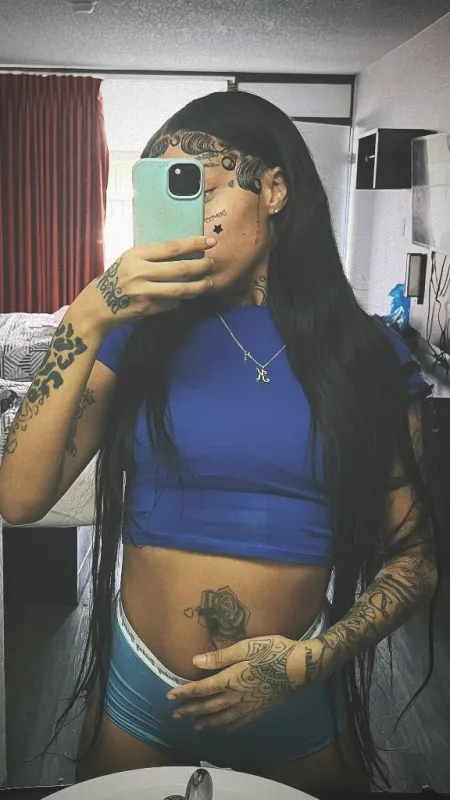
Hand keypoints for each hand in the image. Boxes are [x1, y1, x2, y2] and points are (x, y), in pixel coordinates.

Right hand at [70, 235, 216, 334]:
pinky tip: (185, 297)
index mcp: (136, 255)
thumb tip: (183, 253)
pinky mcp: (146, 308)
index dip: (194, 244)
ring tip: (208, 283)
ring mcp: (143, 292)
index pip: (171, 247)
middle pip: (180, 268)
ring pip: (180, 289)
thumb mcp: (130, 260)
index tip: (210, 242)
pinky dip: (180, 300)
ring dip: (198, 287)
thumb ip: (152, 257)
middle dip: (200, 266)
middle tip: (211, 264)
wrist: (97, 305)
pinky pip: (171, 303)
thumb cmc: (117, 279)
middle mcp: (140, 272)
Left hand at [166, 635, 317, 732]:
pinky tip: (226, 729)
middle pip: (209, 706)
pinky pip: (241, 722)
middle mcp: (237, 696)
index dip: (185, 692)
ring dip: (207, 721)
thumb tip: (196, 661)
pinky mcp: (261, 709)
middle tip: (175, 715)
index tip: (170, 696)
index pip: (202, 688)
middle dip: (191, 710)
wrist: (301, 668)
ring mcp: (250, 705)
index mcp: (231, 679)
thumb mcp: (247, 646)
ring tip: (195, 726)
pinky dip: (230, 727)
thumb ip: (221, 656)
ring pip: (223, 717)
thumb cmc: (274, 651)